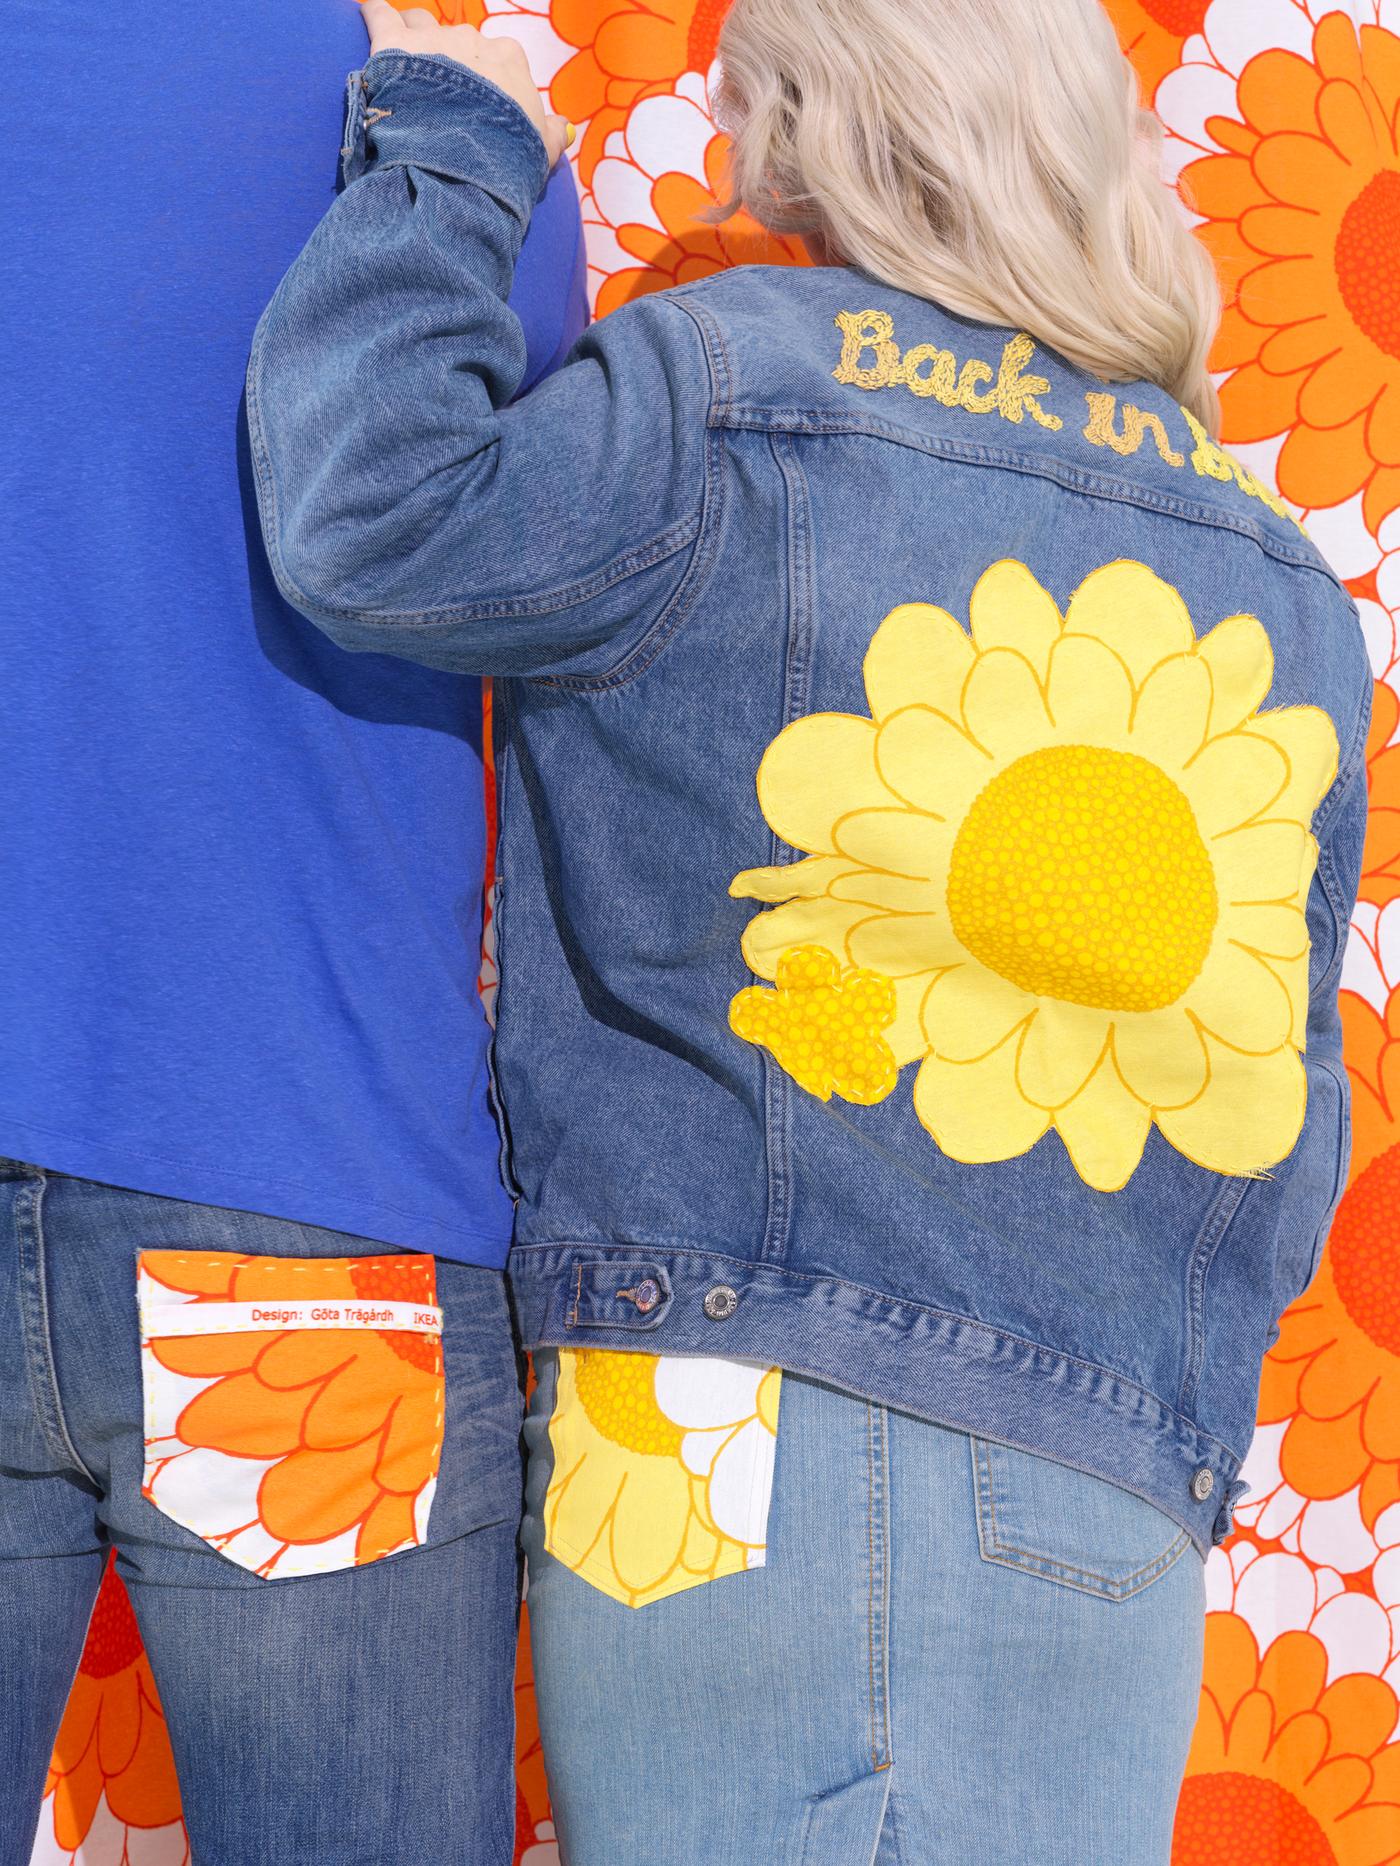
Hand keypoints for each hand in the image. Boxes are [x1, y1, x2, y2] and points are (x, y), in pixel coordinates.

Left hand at [360, 2, 573, 166]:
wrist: (460, 166)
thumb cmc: (504, 161)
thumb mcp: (538, 154)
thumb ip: (550, 135)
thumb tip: (561, 127)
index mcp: (509, 61)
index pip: (498, 60)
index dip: (485, 81)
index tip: (476, 104)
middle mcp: (472, 41)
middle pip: (458, 42)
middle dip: (448, 63)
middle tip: (437, 98)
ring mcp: (432, 39)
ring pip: (420, 24)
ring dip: (413, 40)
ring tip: (403, 65)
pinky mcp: (392, 43)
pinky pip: (378, 12)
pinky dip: (373, 14)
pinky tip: (369, 20)